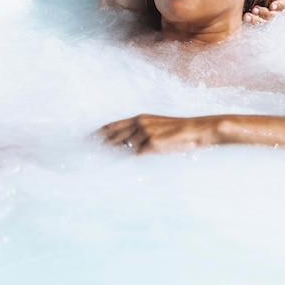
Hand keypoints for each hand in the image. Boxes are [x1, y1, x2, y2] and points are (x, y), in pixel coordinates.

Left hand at [98, 114, 220, 153]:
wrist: (195, 130)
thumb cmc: (177, 130)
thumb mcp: (157, 125)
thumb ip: (141, 131)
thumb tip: (127, 144)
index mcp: (140, 118)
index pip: (114, 125)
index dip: (100, 132)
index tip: (89, 138)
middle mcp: (140, 124)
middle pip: (114, 136)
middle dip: (101, 144)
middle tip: (89, 150)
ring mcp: (145, 134)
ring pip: (124, 146)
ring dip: (115, 153)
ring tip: (101, 161)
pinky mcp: (151, 145)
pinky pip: (137, 155)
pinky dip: (131, 160)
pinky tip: (123, 166)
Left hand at [243, 0, 284, 23]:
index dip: (279, 6)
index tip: (272, 6)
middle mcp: (274, 7)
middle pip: (272, 13)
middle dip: (264, 12)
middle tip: (255, 9)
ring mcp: (265, 12)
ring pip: (263, 19)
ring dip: (256, 18)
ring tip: (248, 15)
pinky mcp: (255, 15)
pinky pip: (254, 19)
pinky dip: (249, 19)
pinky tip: (245, 17)